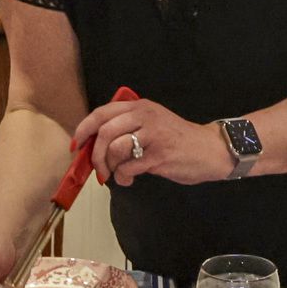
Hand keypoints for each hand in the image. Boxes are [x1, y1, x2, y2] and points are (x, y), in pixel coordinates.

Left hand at [71, 96, 232, 186]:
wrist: (210, 150)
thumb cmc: (178, 140)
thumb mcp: (153, 123)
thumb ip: (127, 128)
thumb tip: (95, 146)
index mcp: (140, 107)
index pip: (102, 113)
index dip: (84, 129)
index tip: (76, 145)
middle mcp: (145, 116)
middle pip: (104, 133)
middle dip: (95, 155)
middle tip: (99, 169)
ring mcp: (153, 135)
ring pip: (114, 150)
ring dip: (110, 168)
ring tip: (118, 175)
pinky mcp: (159, 155)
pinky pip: (128, 167)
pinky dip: (123, 178)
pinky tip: (129, 180)